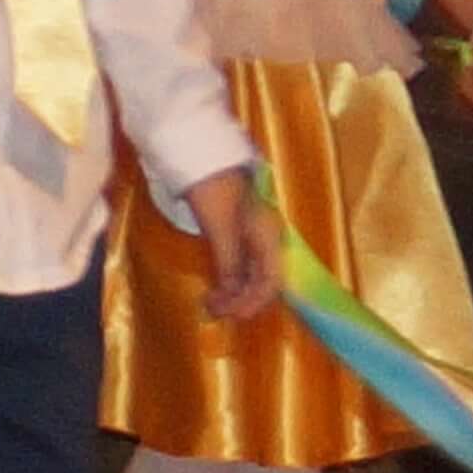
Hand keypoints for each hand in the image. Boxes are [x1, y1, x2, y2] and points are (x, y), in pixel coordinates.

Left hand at [188, 167, 280, 323]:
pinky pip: (242, 265)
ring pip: (252, 275)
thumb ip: (229, 262)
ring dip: (234, 293)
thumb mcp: (219, 228)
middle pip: (264, 281)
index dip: (251, 302)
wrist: (202, 158)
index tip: (228, 314)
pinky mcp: (241, 234)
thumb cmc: (212, 189)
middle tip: (214, 312)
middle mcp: (268, 239)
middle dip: (241, 301)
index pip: (270, 282)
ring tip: (210, 305)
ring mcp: (255, 237)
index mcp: (269, 238)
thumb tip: (232, 295)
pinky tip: (216, 290)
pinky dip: (230, 280)